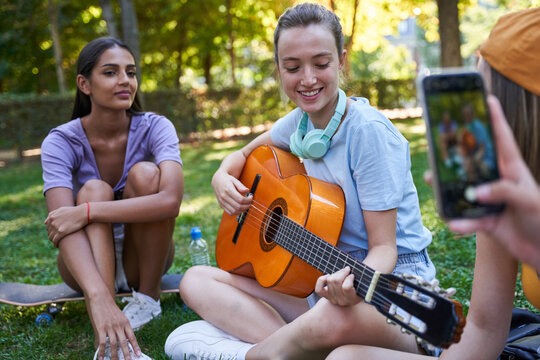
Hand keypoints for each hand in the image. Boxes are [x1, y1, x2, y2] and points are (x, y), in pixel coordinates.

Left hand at [44, 203, 87, 245]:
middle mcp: (52, 222)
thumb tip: (45, 223)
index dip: (51, 231)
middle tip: (58, 239)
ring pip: (51, 237)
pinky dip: (55, 244)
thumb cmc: (74, 211)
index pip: (47, 227)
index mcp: (52, 217)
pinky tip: (57, 245)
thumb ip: (52, 214)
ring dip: (53, 241)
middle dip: (52, 236)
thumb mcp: (61, 209)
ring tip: (58, 242)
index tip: (56, 234)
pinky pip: (55, 240)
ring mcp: (56, 227)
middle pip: (49, 233)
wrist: (83, 213)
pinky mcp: (62, 232)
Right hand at [89, 294, 141, 359]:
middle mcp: (120, 325)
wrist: (101, 298)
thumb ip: (116, 329)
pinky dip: (102, 351)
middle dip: (127, 354)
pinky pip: (103, 342)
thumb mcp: (117, 317)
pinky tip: (102, 358)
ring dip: (115, 355)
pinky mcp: (101, 327)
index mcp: (126, 323)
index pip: (132, 337)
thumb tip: (112, 340)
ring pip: (114, 344)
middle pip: (124, 342)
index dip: (135, 346)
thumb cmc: (109, 308)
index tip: (138, 354)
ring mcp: (111, 327)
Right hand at [212, 170, 251, 214]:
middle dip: (246, 206)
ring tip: (246, 206)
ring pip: (234, 211)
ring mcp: (222, 202)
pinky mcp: (221, 205)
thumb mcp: (234, 180)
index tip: (251, 197)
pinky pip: (230, 212)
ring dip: (242, 210)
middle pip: (238, 206)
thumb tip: (247, 191)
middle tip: (250, 202)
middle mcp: (224, 197)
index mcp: (228, 190)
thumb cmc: (227, 180)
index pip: (240, 199)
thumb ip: (241, 186)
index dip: (248, 200)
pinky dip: (237, 212)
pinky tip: (241, 208)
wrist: (217, 181)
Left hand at [315, 267, 361, 306]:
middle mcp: (341, 301)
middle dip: (342, 272)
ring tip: (341, 273)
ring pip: (329, 280)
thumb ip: (362, 279)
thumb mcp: (363, 285)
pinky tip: (328, 276)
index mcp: (353, 299)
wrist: (352, 297)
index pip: (346, 287)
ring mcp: (332, 299)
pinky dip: (322, 280)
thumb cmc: (359, 287)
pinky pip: (318, 289)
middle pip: (336, 281)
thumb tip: (357, 271)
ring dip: (335, 273)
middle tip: (347, 270)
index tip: (352, 275)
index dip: (349, 277)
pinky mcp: (326, 296)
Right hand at [448, 96, 539, 271]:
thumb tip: (474, 192)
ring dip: (447, 189)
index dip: (495, 118)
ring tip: (434, 185)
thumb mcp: (528, 200)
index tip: (486, 98)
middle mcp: (498, 181)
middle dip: (455, 154)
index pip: (502, 139)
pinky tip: (456, 225)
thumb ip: (503, 191)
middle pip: (472, 162)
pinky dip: (460, 223)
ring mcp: (490, 200)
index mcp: (513, 169)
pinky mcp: (485, 220)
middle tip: (438, 147)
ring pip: (462, 189)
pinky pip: (466, 219)